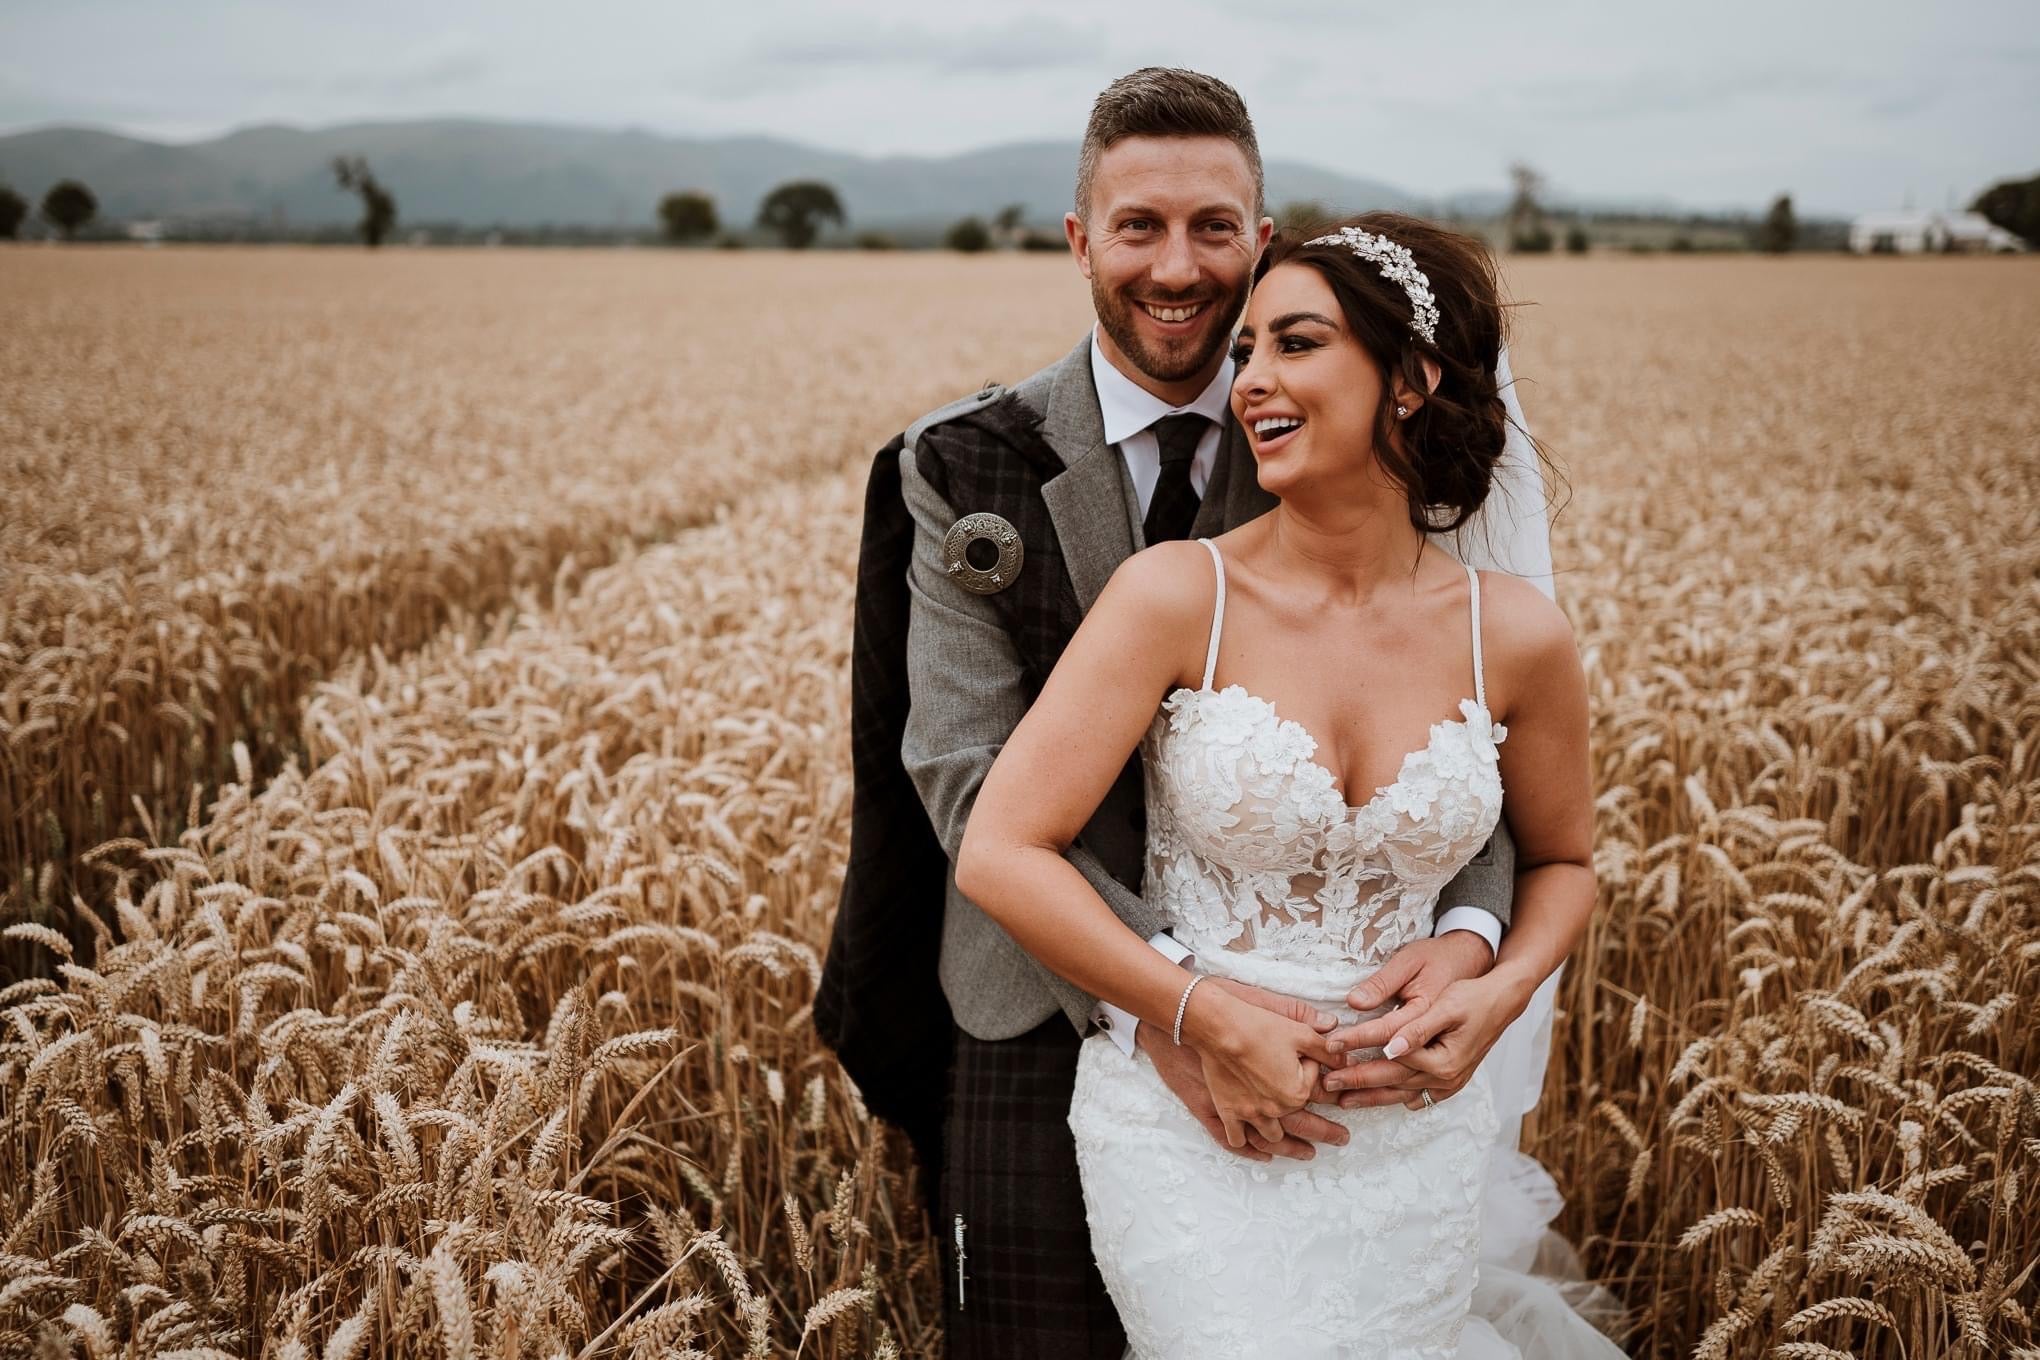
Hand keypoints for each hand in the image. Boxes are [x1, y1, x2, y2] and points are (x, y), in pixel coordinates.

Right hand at [1138, 979, 1348, 1161]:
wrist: (1217, 1027)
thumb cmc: (1257, 1026)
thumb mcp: (1299, 1032)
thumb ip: (1326, 1049)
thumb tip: (1346, 1056)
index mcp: (1296, 1093)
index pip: (1316, 1089)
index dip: (1314, 1072)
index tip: (1312, 1066)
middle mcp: (1275, 1110)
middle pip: (1303, 1125)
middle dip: (1325, 1132)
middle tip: (1341, 1139)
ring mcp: (1249, 1114)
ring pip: (1272, 1138)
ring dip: (1290, 1147)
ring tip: (1306, 1153)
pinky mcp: (1227, 1112)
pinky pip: (1237, 1139)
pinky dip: (1248, 1148)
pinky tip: (1259, 1153)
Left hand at [1323, 973, 1529, 1110]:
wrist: (1503, 1001)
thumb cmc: (1473, 996)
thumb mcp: (1447, 1005)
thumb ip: (1418, 1028)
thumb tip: (1391, 1046)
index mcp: (1442, 1059)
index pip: (1389, 1057)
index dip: (1357, 1052)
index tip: (1331, 1050)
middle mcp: (1445, 1077)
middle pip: (1391, 1081)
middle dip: (1356, 1083)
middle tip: (1324, 1084)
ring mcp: (1449, 1082)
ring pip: (1401, 1092)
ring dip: (1372, 1096)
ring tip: (1343, 1100)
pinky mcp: (1450, 1080)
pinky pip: (1419, 1095)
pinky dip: (1396, 1096)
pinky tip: (1380, 1100)